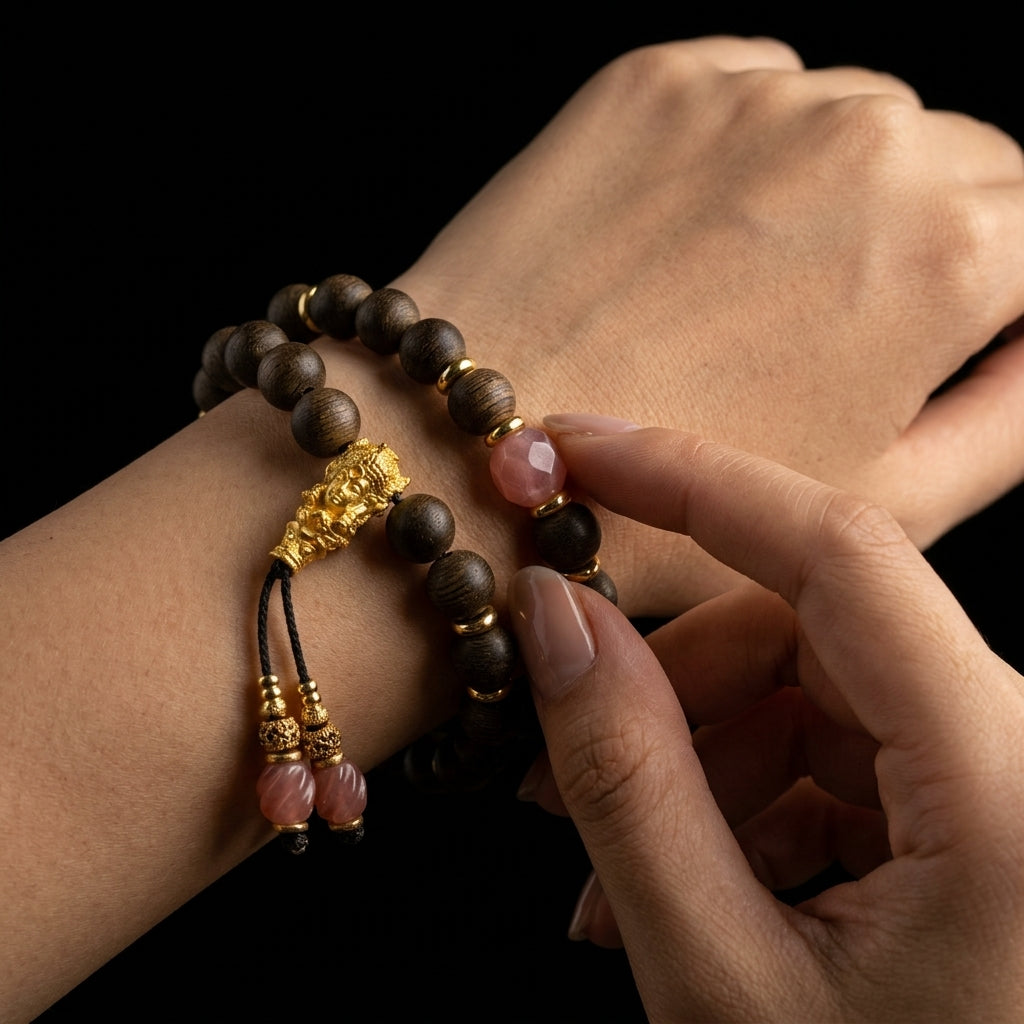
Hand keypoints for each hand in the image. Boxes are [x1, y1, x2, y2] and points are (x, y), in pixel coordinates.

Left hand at [383, 35, 1023, 616]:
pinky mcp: (656, 83)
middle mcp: (865, 144)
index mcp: (949, 253)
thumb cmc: (662, 511)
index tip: (946, 332)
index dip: (1000, 293)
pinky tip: (689, 238)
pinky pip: (754, 88)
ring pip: (857, 116)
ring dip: (833, 188)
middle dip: (928, 234)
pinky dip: (747, 149)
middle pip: (962, 159)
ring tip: (742, 291)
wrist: (468, 451)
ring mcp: (752, 99)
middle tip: (834, 325)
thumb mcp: (878, 503)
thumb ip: (1009, 415)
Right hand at [507, 420, 1023, 1021]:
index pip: (840, 551)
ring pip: (807, 688)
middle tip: (553, 745)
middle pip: (808, 627)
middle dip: (667, 676)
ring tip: (606, 868)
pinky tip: (676, 885)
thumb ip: (628, 780)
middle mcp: (1022, 748)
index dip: (692, 478)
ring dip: (691, 754)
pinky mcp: (965, 810)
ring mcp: (997, 777)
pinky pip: (829, 750)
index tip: (573, 450)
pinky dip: (739, 797)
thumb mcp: (724, 980)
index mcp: (1007, 778)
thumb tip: (554, 614)